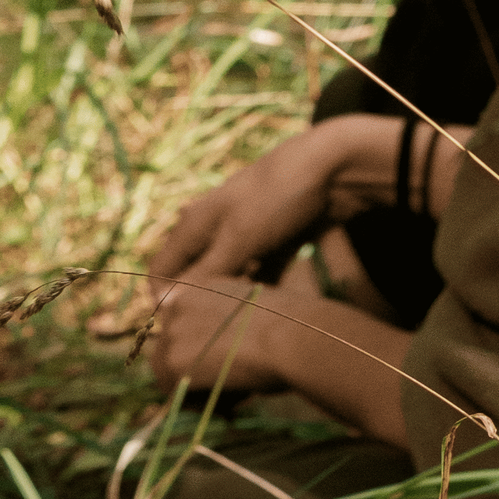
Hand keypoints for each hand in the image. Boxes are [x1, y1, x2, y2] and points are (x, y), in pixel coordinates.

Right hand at [144, 115, 475, 301]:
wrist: (337, 167)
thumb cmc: (278, 198)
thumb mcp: (238, 239)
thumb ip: (204, 273)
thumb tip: (164, 305)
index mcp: (196, 223)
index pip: (162, 269)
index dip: (163, 300)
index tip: (182, 330)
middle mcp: (215, 229)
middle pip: (196, 277)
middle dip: (205, 304)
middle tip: (221, 331)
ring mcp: (247, 235)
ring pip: (230, 279)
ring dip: (236, 299)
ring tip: (249, 322)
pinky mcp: (275, 242)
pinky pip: (260, 275)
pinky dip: (262, 290)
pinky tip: (274, 309)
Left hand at [147, 262, 318, 398]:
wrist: (293, 337)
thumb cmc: (293, 323)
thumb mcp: (256, 306)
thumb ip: (230, 317)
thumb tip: (227, 343)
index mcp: (199, 285)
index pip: (182, 324)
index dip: (200, 348)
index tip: (221, 363)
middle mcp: (180, 303)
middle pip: (169, 348)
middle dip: (194, 369)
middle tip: (227, 383)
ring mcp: (174, 332)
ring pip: (170, 373)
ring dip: (195, 388)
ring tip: (232, 395)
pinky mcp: (175, 361)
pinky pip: (176, 393)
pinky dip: (199, 404)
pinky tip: (229, 403)